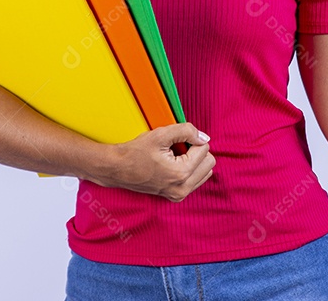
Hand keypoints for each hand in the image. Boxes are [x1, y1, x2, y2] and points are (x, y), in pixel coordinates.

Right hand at [91, 123, 214, 201]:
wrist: (118, 169)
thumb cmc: (136, 151)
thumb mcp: (160, 134)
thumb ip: (186, 131)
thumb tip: (204, 137)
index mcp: (180, 173)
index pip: (204, 149)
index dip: (192, 139)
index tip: (175, 141)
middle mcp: (182, 188)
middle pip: (209, 163)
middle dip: (196, 151)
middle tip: (176, 149)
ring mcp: (179, 195)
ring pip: (205, 172)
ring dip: (194, 161)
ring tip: (174, 157)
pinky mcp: (176, 197)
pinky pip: (196, 180)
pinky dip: (190, 170)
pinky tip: (173, 165)